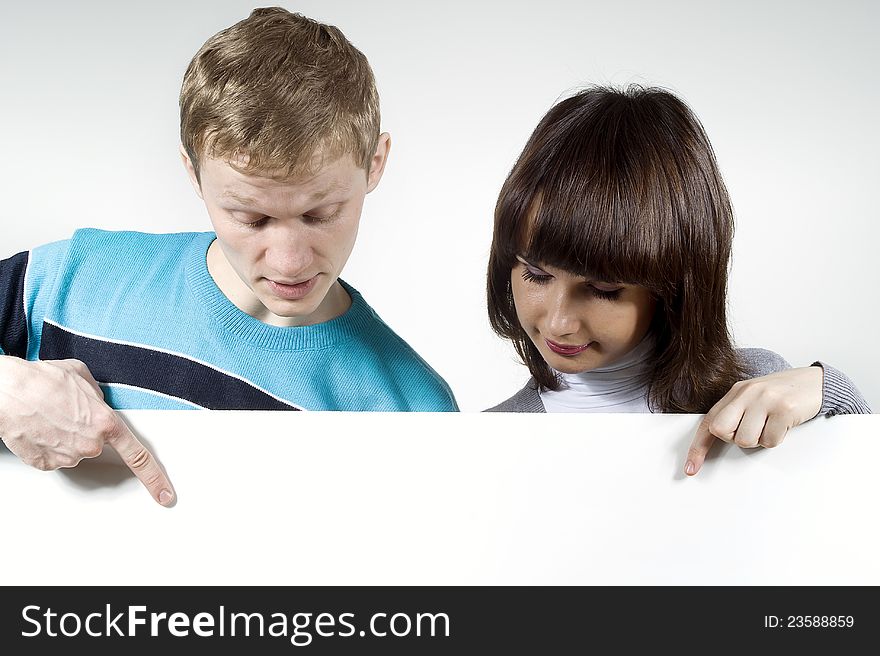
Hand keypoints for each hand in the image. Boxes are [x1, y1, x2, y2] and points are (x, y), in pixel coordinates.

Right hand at [0, 356, 174, 505]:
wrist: (7, 390)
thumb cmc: (41, 380)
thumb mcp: (83, 378)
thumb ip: (99, 397)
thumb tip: (99, 404)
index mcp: (105, 423)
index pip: (138, 456)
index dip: (154, 478)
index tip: (165, 495)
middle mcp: (89, 444)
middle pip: (98, 446)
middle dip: (87, 431)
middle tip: (68, 413)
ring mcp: (67, 457)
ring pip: (75, 451)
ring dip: (66, 436)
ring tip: (50, 416)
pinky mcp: (46, 464)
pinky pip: (56, 457)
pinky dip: (49, 445)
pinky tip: (41, 428)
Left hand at [685, 366, 822, 475]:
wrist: (814, 382)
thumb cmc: (779, 395)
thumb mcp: (752, 399)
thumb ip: (733, 414)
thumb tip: (717, 436)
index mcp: (735, 392)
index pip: (708, 422)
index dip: (698, 447)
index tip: (691, 468)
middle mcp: (747, 393)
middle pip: (722, 432)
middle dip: (735, 439)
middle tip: (753, 429)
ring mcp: (765, 399)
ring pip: (747, 440)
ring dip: (760, 440)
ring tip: (770, 425)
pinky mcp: (784, 409)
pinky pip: (770, 440)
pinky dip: (777, 439)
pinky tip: (783, 425)